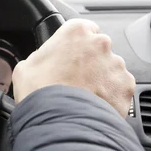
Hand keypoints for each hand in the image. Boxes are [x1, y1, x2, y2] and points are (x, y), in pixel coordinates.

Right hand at [12, 19, 134, 115]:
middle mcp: (100, 43)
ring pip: (110, 70)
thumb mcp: (25, 68)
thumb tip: (42, 64)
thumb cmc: (40, 92)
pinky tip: (94, 106)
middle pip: (98, 49)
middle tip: (73, 80)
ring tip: (83, 97)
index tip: (69, 56)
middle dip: (89, 62)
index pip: (82, 29)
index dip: (75, 45)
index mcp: (75, 32)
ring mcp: (116, 65)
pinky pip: (119, 89)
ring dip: (100, 80)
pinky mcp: (125, 87)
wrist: (59, 121)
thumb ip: (41, 57)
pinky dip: (110, 97)